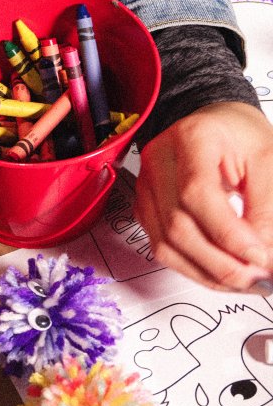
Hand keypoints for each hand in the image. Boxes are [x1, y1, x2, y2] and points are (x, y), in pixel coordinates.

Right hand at [134, 101, 272, 290]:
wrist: (216, 125)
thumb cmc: (239, 135)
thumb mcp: (267, 159)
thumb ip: (265, 207)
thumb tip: (262, 255)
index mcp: (190, 138)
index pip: (196, 193)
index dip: (227, 233)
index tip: (259, 256)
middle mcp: (159, 161)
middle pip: (177, 225)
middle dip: (219, 262)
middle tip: (256, 277)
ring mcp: (146, 186)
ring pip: (166, 244)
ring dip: (207, 273)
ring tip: (243, 281)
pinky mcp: (146, 208)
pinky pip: (163, 249)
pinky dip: (194, 268)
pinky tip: (221, 273)